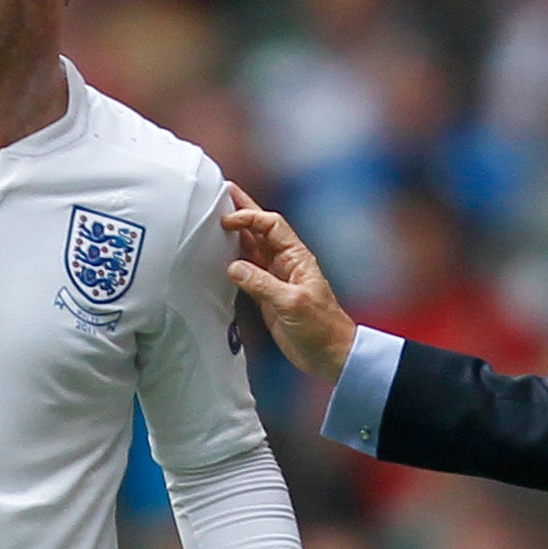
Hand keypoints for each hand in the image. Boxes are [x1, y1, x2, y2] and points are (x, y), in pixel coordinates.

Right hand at [221, 184, 356, 381]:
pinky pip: (247, 273)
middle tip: (223, 193)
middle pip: (260, 230)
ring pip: (252, 250)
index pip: (271, 226)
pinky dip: (234, 264)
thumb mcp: (292, 303)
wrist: (331, 355)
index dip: (250, 217)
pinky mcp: (268, 296)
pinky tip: (221, 257)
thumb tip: (235, 268)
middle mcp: (285, 264)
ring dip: (235, 235)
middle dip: (243, 211)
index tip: (228, 220)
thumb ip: (262, 284)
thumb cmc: (323, 328)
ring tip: (216, 219)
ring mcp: (275, 279)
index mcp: (297, 258)